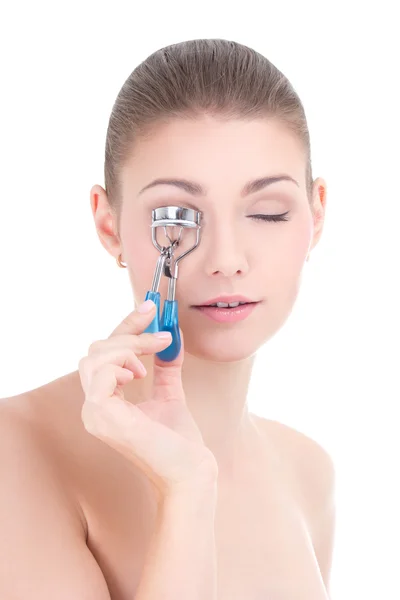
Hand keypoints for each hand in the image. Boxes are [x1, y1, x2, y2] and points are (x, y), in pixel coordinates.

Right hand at [78, 300, 217, 498]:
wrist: (190, 472)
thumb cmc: (179, 442)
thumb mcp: (170, 393)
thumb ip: (165, 367)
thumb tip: (171, 335)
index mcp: (107, 402)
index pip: (105, 354)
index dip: (126, 327)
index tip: (150, 308)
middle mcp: (94, 407)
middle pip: (96, 350)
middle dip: (129, 333)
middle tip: (161, 335)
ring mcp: (94, 413)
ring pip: (94, 357)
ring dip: (128, 348)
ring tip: (151, 365)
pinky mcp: (101, 416)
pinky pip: (101, 372)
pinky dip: (122, 363)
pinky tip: (140, 375)